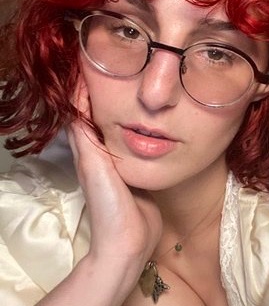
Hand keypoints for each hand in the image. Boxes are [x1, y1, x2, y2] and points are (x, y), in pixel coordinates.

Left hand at [67, 78, 161, 273]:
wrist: (129, 241)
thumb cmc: (109, 206)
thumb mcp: (96, 168)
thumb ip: (89, 139)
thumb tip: (78, 105)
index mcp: (88, 151)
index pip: (81, 113)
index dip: (83, 89)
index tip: (92, 63)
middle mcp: (101, 154)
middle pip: (99, 117)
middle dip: (104, 93)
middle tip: (119, 68)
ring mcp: (121, 162)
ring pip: (119, 128)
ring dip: (122, 108)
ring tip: (136, 87)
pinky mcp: (138, 170)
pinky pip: (137, 143)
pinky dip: (140, 127)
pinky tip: (153, 120)